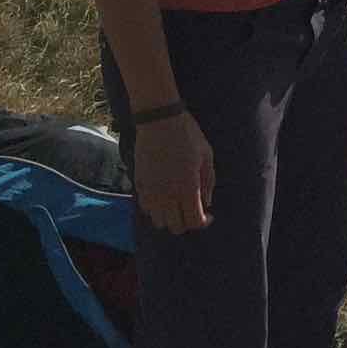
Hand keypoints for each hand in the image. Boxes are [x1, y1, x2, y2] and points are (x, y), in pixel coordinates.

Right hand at [137, 115, 214, 237]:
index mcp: (187, 188)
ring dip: (170, 217)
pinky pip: (146, 208)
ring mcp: (150, 190)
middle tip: (193, 209)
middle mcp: (167, 194)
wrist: (159, 120)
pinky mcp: (138, 183)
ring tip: (178, 203)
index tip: (208, 214)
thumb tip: (206, 204)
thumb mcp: (207, 157)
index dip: (203, 222)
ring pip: (158, 221)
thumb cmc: (188, 136)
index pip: (193, 221)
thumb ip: (208, 183)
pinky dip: (156, 208)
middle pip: (175, 227)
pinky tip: (164, 195)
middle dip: (187, 222)